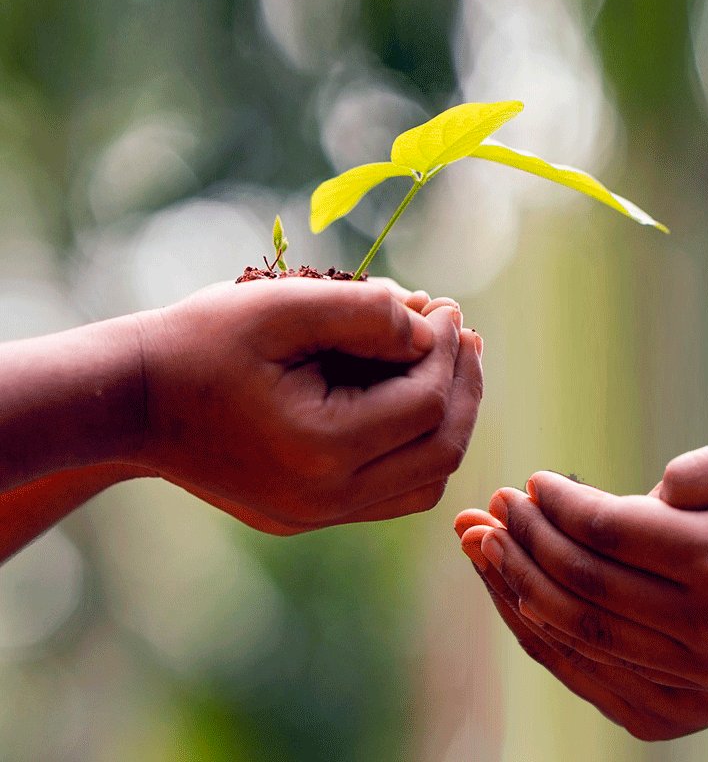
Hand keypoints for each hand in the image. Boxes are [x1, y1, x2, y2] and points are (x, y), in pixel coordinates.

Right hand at [135, 279, 483, 529]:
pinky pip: (388, 491)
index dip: (446, 349)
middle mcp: (325, 498)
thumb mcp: (283, 306)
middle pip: (439, 451)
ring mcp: (315, 515)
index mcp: (321, 450)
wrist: (132, 398)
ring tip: (449, 362)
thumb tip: (430, 327)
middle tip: (464, 334)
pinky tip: (411, 395)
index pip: (424, 404)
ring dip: (446, 420)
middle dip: (461, 386)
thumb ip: (366, 311)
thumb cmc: (203, 342)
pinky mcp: (305, 514)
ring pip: (423, 481)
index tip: (445, 305)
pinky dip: (414, 445)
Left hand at [458, 429, 707, 697]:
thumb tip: (630, 501)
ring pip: (584, 643)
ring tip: (486, 552)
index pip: (610, 532)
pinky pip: (608, 687)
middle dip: (523, 545)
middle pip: (584, 589)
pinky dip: (557, 651)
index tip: (530, 480)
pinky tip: (528, 610)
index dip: (557, 504)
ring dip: (521, 595)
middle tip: (490, 508)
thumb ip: (701, 472)